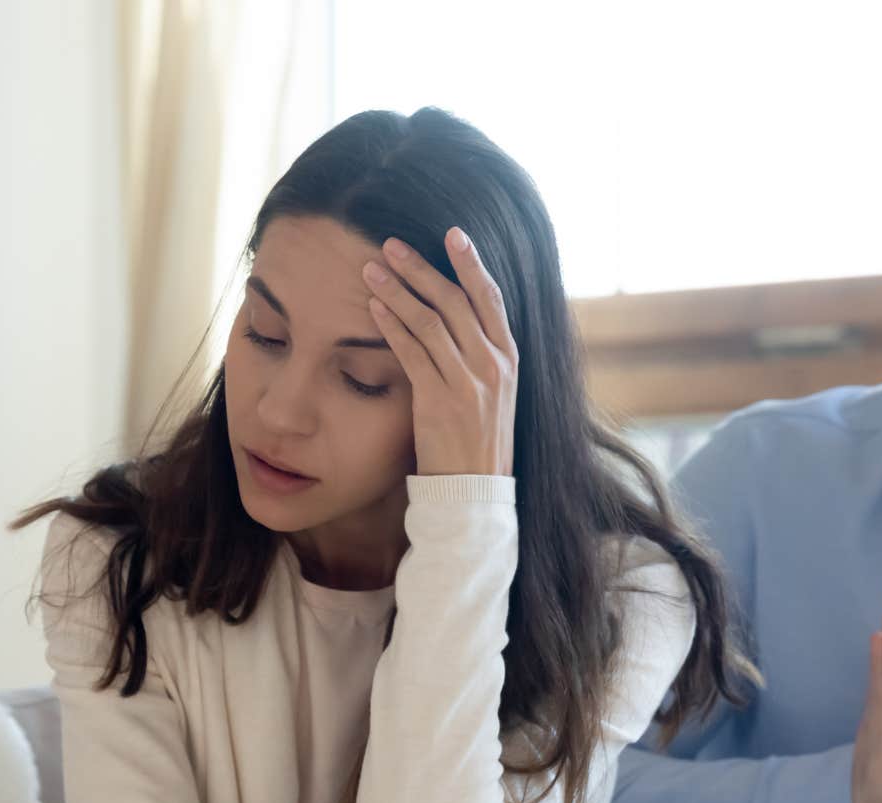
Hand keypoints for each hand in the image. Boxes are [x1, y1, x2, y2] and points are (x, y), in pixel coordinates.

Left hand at [362, 228, 517, 476]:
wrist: (475, 490)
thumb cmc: (478, 440)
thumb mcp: (494, 392)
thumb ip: (481, 352)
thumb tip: (456, 314)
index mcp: (509, 358)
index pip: (491, 298)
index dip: (472, 263)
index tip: (453, 233)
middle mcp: (494, 365)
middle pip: (455, 301)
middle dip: (422, 268)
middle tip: (392, 244)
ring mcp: (469, 383)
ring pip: (430, 321)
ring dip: (397, 290)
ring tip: (372, 268)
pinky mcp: (440, 401)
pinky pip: (412, 353)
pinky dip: (391, 325)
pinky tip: (373, 307)